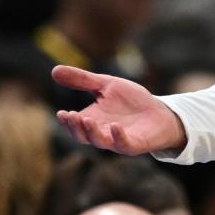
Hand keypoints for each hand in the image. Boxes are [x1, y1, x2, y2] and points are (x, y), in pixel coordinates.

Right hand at [52, 65, 187, 155]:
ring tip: (87, 119)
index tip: (61, 113)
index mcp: (93, 120)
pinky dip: (118, 137)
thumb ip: (83, 80)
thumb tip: (54, 70)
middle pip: (83, 136)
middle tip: (71, 116)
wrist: (160, 113)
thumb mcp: (107, 85)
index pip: (75, 125)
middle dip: (75, 127)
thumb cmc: (132, 101)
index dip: (67, 121)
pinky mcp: (135, 144)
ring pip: (100, 142)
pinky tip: (114, 125)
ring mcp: (118, 140)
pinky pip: (124, 144)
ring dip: (92, 132)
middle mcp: (102, 133)